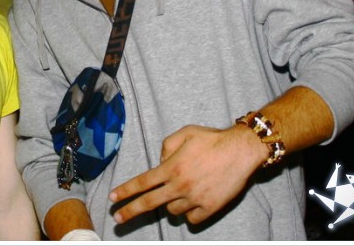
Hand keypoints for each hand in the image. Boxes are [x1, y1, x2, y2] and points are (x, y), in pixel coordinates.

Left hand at [109, 125, 264, 224]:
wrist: (241, 150)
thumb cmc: (212, 139)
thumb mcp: (184, 133)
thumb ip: (166, 147)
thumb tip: (160, 163)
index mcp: (171, 167)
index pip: (141, 182)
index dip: (125, 191)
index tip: (112, 198)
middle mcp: (179, 185)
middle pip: (149, 203)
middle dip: (130, 212)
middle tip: (117, 219)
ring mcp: (194, 199)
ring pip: (172, 211)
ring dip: (171, 204)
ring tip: (182, 191)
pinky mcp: (210, 208)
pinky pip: (192, 219)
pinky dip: (189, 213)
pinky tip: (193, 201)